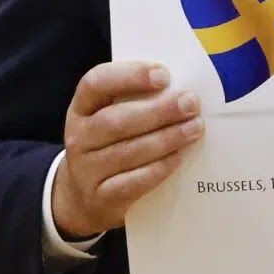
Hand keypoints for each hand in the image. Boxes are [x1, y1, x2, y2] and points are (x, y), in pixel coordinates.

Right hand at [51, 61, 203, 239]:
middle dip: (158, 111)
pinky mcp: (100, 197)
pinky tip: (179, 158)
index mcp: (81, 107)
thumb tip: (180, 91)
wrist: (84, 196)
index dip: (129, 76)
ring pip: (127, 152)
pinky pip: (132, 182)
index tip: (164, 75)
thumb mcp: (110, 117)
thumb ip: (136, 101)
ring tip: (194, 128)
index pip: (96, 82)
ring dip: (166, 138)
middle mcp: (78, 136)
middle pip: (116, 120)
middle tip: (190, 103)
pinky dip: (158, 168)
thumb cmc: (109, 145)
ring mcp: (86, 170)